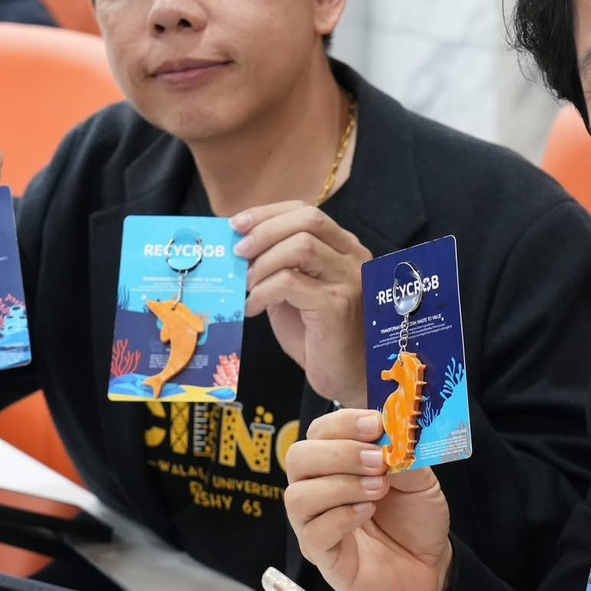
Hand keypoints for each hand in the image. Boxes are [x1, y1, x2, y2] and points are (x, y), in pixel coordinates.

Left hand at [232, 201, 370, 406]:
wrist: (349, 378)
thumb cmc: (321, 337)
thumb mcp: (296, 293)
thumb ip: (279, 268)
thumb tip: (240, 248)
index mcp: (344, 249)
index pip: (308, 212)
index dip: (269, 213)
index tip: (237, 224)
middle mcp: (353, 259)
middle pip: (308, 220)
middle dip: (264, 230)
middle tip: (238, 252)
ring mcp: (349, 281)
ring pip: (301, 246)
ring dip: (263, 263)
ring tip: (247, 285)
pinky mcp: (337, 306)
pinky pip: (291, 283)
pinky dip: (263, 292)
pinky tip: (253, 308)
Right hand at [284, 408, 452, 590]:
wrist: (430, 569)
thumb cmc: (416, 520)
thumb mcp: (419, 479)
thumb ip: (402, 456)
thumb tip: (388, 436)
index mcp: (337, 463)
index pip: (319, 431)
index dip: (343, 423)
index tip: (375, 425)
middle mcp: (318, 489)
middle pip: (298, 457)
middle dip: (339, 453)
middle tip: (377, 461)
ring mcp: (315, 524)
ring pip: (298, 495)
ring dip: (340, 485)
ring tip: (377, 489)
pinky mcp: (323, 556)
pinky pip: (313, 532)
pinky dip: (341, 517)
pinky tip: (367, 512)